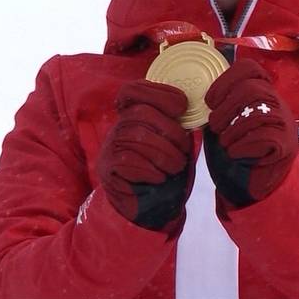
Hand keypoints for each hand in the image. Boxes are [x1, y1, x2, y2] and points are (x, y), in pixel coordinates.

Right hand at [96, 80, 193, 233]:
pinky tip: (160, 176)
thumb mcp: (173, 143)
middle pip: (139, 113)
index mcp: (132, 117)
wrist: (151, 207)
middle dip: (169, 130)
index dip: (157, 92)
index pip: (132, 91)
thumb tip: (190, 108)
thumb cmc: (165, 170)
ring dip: (163, 152)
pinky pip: (127, 160)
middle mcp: (117, 128)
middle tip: (184, 149)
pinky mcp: (107, 169)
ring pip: (134, 136)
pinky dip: (149, 168)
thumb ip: (175, 124)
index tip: (181, 105)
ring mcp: (109, 148)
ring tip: (176, 166)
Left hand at [203, 58, 297, 207]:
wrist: (260, 181)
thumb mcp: (230, 120)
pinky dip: (243, 146)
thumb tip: (203, 98)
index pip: (250, 68)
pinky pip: (264, 137)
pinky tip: (235, 152)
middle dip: (226, 109)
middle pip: (252, 89)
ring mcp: (284, 123)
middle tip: (215, 126)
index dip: (225, 80)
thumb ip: (224, 105)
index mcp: (262, 92)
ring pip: (258, 113)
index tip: (210, 101)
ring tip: (225, 141)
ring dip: (233, 129)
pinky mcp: (286, 145)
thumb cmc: (240, 147)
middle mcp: (277, 103)